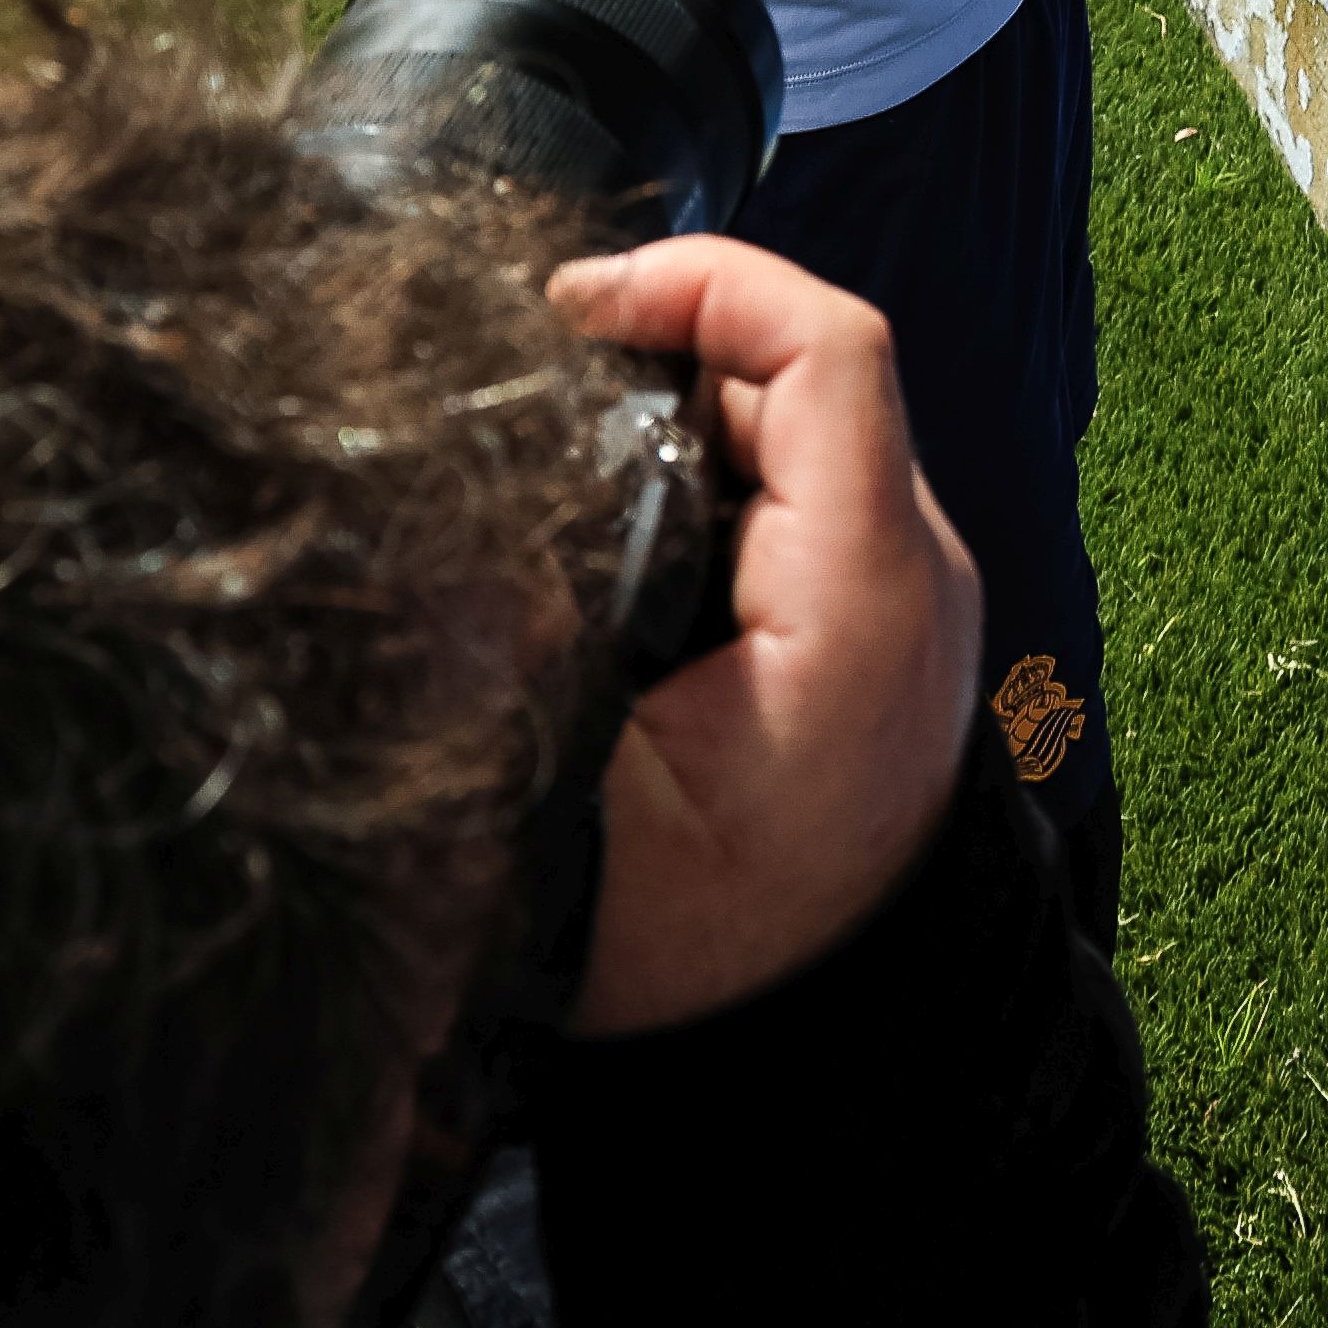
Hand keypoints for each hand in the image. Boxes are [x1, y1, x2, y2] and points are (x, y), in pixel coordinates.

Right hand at [550, 235, 983, 1031]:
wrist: (831, 1043)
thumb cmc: (711, 955)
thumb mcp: (585, 822)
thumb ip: (513, 673)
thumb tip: (416, 552)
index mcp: (860, 598)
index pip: (827, 351)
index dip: (699, 284)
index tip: (565, 310)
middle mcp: (911, 569)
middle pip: (798, 371)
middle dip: (661, 343)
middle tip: (520, 379)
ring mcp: (904, 587)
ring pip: (793, 421)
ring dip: (674, 405)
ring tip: (548, 435)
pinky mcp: (874, 613)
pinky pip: (797, 481)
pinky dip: (703, 462)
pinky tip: (602, 509)